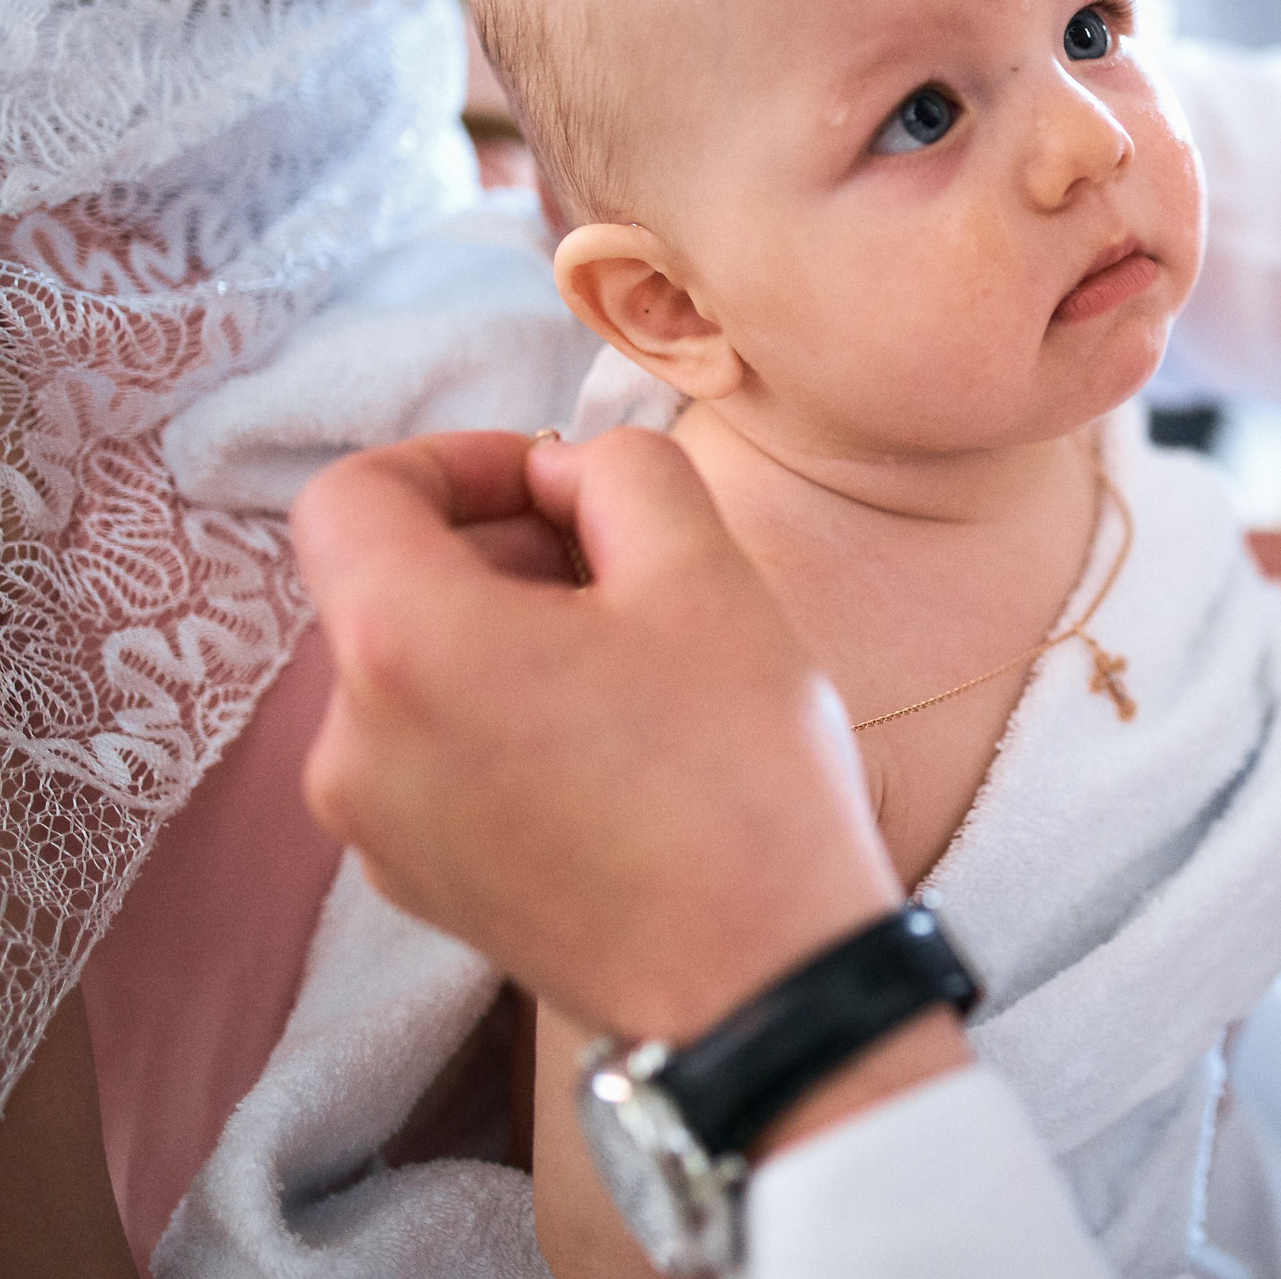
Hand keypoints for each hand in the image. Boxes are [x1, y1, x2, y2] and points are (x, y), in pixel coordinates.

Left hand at [292, 428, 902, 1045]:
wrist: (763, 986)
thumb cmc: (741, 778)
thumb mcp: (708, 572)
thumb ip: (620, 471)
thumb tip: (564, 478)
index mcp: (404, 648)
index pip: (354, 495)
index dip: (454, 460)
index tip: (553, 483)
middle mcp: (353, 743)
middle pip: (387, 585)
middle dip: (501, 549)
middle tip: (629, 570)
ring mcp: (374, 829)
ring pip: (413, 672)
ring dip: (506, 634)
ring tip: (634, 667)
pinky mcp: (418, 884)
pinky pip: (431, 755)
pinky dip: (500, 717)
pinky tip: (613, 746)